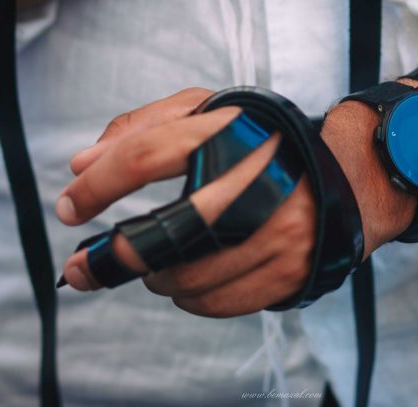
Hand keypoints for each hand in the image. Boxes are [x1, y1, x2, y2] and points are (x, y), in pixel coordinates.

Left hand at [56, 87, 413, 316]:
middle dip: (112, 256)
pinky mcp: (288, 271)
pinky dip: (189, 297)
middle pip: (163, 232)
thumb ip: (141, 128)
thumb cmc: (264, 146)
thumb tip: (80, 164)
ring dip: (156, 276)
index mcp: (233, 131)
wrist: (346, 177)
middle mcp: (257, 181)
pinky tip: (191, 279)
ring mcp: (276, 232)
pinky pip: (215, 303)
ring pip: (185, 277)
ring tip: (161, 261)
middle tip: (84, 267)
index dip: (98, 186)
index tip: (71, 207)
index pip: (146, 156)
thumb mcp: (209, 115)